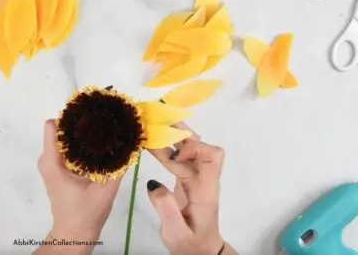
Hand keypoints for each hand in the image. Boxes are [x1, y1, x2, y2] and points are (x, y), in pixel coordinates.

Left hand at [34, 120, 121, 254]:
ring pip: (65, 138)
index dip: (72, 116)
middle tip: (105, 117)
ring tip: (105, 128)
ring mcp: (52, 163)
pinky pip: (67, 148)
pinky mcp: (58, 168)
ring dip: (83, 132)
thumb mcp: (106, 189)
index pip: (54, 126)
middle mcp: (49, 159)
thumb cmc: (86, 214)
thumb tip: (134, 141)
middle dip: (82, 121)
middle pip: (61, 129)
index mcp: (54, 163)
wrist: (75, 234)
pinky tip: (100, 143)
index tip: (92, 111)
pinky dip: (81, 142)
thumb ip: (119, 165)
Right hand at [147, 123, 236, 254]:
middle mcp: (203, 179)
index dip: (196, 148)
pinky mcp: (186, 179)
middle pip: (200, 145)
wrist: (199, 252)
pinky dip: (166, 148)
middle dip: (179, 131)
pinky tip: (151, 143)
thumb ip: (166, 209)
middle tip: (156, 122)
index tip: (175, 153)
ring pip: (188, 148)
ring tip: (150, 127)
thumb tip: (154, 183)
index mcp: (205, 190)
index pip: (213, 157)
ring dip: (171, 136)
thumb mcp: (176, 233)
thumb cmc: (190, 245)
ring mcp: (195, 178)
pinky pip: (179, 157)